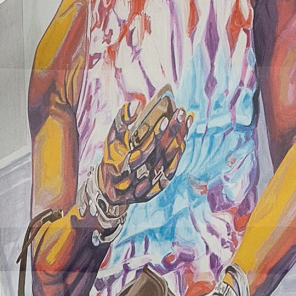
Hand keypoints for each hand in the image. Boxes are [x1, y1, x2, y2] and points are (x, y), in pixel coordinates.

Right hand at [85, 91, 190, 233]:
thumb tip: (135, 104)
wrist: (109, 191)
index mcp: (120, 170)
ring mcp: (146, 188)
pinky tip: (184, 138)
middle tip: (181, 112)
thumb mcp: (110, 141)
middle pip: (159, 156)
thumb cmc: (111, 160)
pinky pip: (170, 172)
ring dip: (179, 141)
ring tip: (186, 120)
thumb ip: (121, 123)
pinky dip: (178, 155)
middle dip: (172, 132)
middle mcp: (134, 181)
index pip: (141, 154)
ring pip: (167, 163)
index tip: (164, 119)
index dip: (154, 137)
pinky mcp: (154, 191)